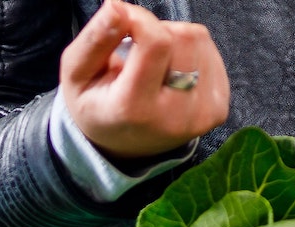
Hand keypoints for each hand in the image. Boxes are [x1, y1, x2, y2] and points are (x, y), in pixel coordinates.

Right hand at [59, 0, 229, 159]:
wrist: (123, 145)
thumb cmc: (97, 105)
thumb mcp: (76, 75)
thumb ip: (94, 39)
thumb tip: (117, 6)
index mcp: (134, 110)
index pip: (156, 43)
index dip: (140, 20)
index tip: (123, 23)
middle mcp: (174, 116)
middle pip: (183, 37)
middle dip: (157, 31)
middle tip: (136, 53)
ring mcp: (202, 115)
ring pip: (199, 39)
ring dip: (173, 40)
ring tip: (152, 65)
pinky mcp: (218, 109)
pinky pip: (212, 54)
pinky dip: (189, 54)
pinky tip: (170, 73)